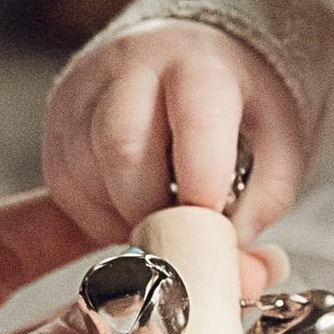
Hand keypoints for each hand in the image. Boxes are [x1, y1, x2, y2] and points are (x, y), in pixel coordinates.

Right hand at [46, 20, 304, 241]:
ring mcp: (86, 89)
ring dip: (120, 216)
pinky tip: (129, 208)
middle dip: (151, 211)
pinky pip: (63, 183)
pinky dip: (96, 214)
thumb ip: (264, 207)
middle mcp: (133, 64)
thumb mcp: (275, 145)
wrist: (192, 59)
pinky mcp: (58, 118)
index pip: (195, 120)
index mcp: (200, 63)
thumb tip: (244, 274)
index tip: (213, 224)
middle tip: (180, 235)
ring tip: (158, 218)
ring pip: (84, 171)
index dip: (203, 183)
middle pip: (122, 146)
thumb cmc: (236, 104)